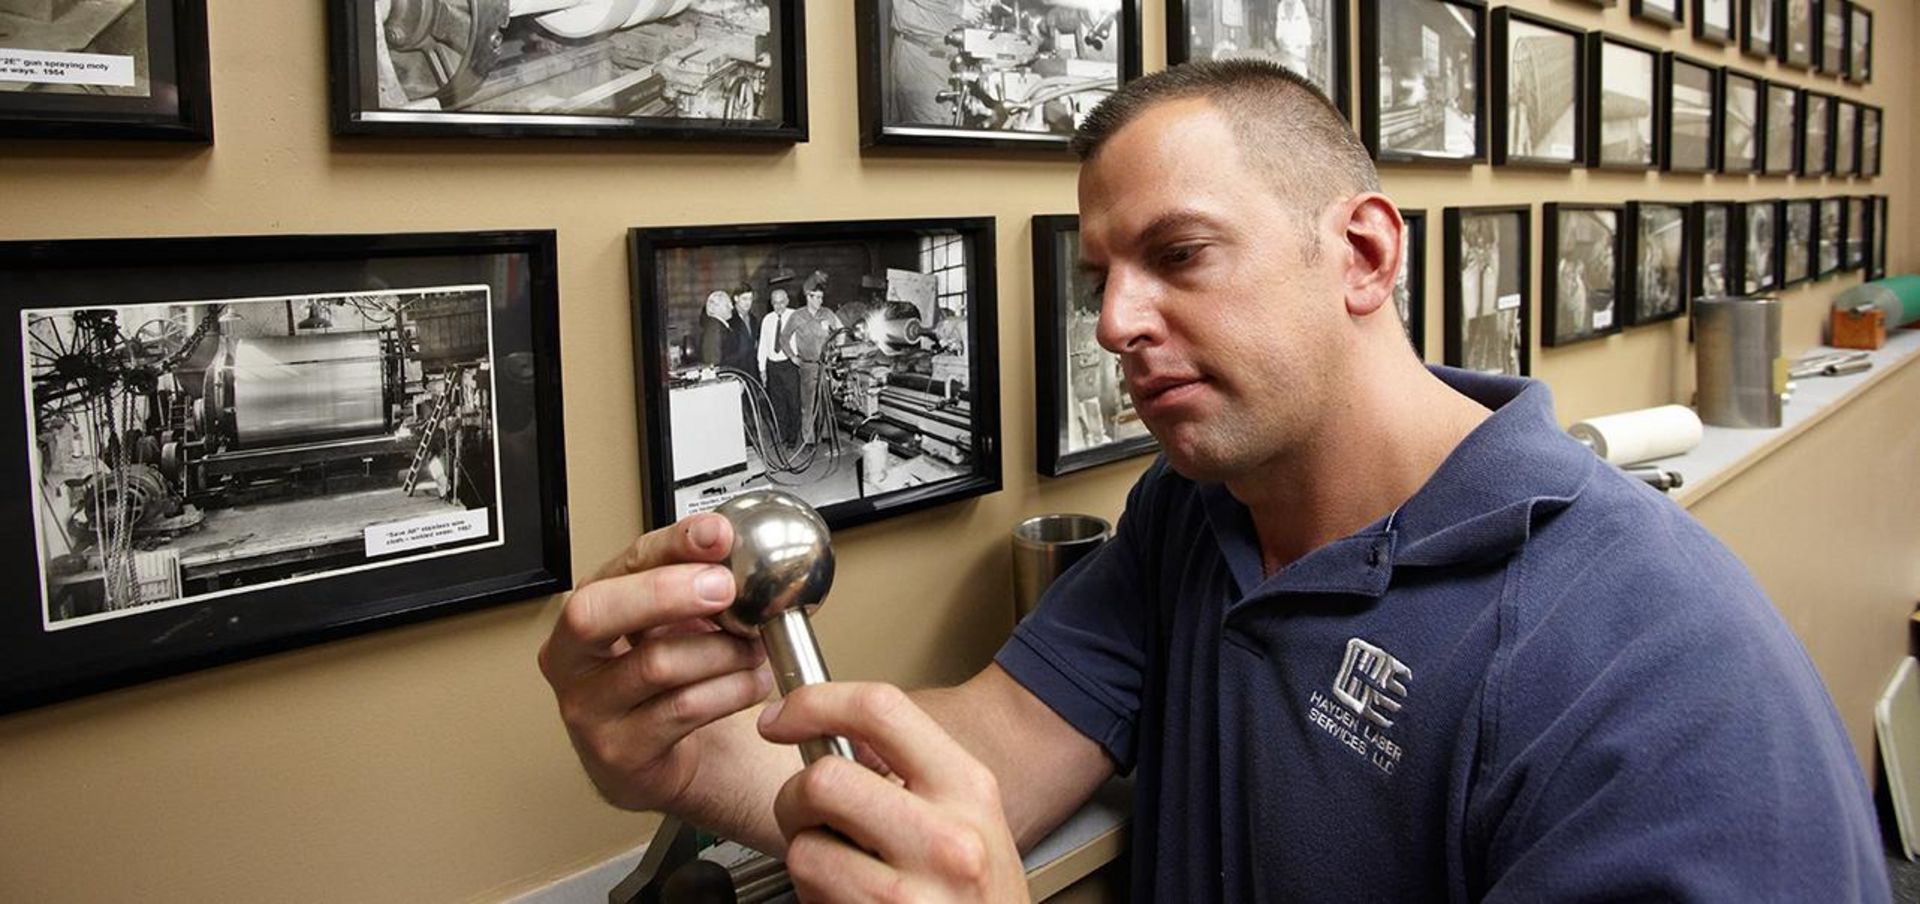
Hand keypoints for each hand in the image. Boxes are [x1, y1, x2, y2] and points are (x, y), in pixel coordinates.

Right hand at [538, 514, 772, 812]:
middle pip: (595, 613)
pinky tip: (751, 681)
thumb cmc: (663, 682)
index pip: (621, 565)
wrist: (661, 758)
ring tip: (753, 647)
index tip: (716, 534)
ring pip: (657, 663)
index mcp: (586, 611)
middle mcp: (571, 659)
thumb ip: (692, 584)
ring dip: (722, 650)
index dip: (670, 544)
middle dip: (665, 593)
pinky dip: (732, 689)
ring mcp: (589, 710)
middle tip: (725, 588)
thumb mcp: (671, 625)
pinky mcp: (621, 751)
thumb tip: (728, 547)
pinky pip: (685, 708)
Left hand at [761, 683, 1028, 902]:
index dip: (813, 703)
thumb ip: (914, 770)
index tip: (782, 718)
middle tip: (810, 816)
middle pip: (823, 779)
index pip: (880, 709)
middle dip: (796, 799)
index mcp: (968, 789)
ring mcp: (913, 895)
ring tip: (842, 871)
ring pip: (804, 849)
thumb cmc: (980, 896)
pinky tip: (851, 900)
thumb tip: (834, 727)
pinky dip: (815, 897)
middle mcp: (947, 840)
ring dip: (808, 860)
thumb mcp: (971, 816)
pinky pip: (810, 897)